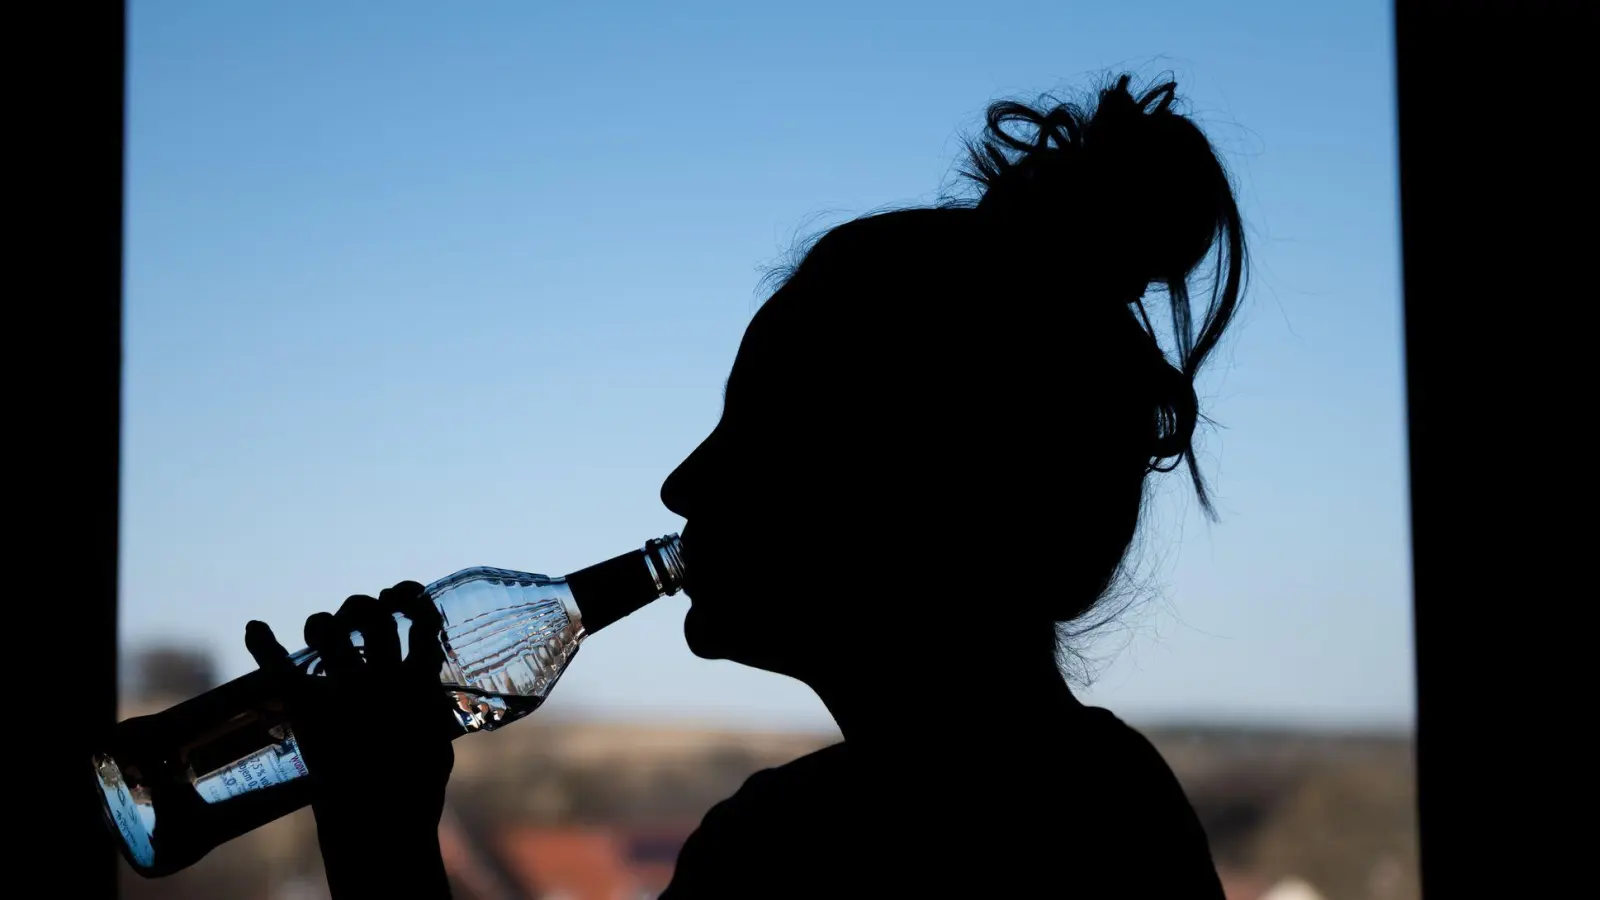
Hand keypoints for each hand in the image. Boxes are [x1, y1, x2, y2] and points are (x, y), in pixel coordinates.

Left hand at [245, 582, 456, 896]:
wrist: (379, 817)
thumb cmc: (416, 786)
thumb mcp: (438, 742)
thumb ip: (429, 712)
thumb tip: (424, 697)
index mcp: (416, 680)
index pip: (419, 621)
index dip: (412, 602)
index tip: (407, 601)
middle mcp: (378, 675)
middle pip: (369, 615)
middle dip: (363, 607)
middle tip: (360, 616)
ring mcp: (341, 687)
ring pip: (327, 629)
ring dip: (323, 623)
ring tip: (322, 631)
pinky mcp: (306, 707)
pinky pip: (279, 666)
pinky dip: (262, 642)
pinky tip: (254, 626)